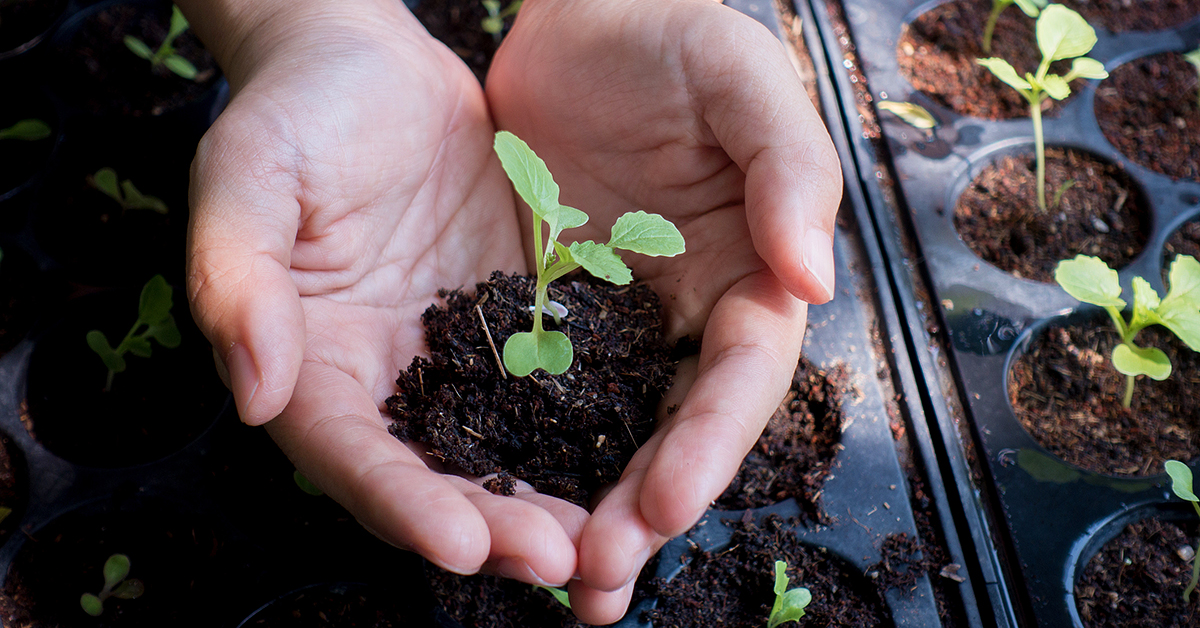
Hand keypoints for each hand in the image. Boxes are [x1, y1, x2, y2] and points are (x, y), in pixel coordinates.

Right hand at [183, 0, 583, 587]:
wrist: (370, 63)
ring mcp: (453, 354)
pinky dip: (587, 427)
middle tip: (561, 561)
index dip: (400, 504)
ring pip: (501, 446)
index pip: (349, 454)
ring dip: (550, 499)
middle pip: (433, 474)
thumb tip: (256, 394)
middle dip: (493, 525)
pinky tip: (637, 454)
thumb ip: (237, 279)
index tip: (460, 543)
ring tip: (609, 537)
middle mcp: (383, 377)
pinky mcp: (513, 319)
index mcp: (310, 361)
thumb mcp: (248, 177)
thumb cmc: (295, 111)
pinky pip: (551, 383)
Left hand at [487, 0, 840, 620]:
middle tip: (593, 579)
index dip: (709, 443)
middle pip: (676, 432)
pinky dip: (525, 455)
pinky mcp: (545, 318)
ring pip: (607, 435)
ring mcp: (615, 326)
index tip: (663, 502)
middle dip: (642, 509)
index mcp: (748, 275)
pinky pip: (535, 397)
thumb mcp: (740, 77)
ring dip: (585, 510)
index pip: (740, 377)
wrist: (573, 18)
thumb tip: (815, 282)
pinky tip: (492, 507)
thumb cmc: (666, 36)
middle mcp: (686, 318)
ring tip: (555, 585)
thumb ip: (790, 168)